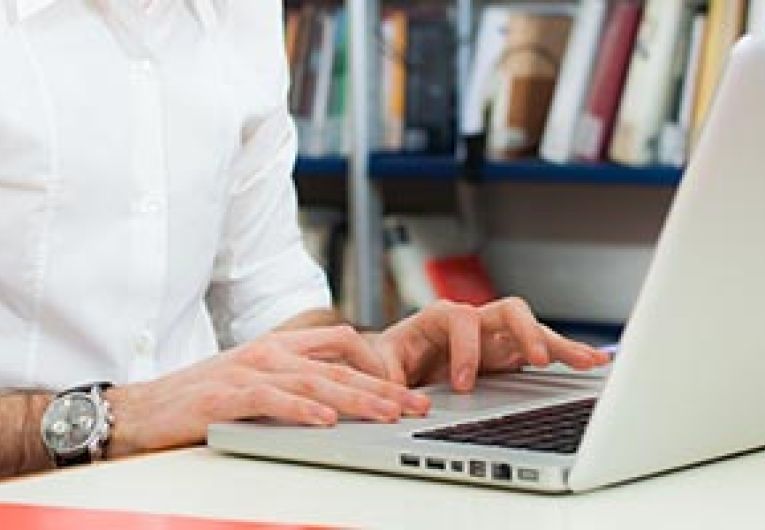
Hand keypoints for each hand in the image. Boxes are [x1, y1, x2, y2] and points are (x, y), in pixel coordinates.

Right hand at [106, 326, 430, 457]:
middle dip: (382, 386)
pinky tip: (326, 422)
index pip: (340, 342)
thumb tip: (337, 395)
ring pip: (314, 382)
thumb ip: (294, 379)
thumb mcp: (255, 379)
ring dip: (356, 399)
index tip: (401, 387)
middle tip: (416, 405)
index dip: (375, 362)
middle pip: (338, 365)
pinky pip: (272, 401)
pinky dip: (302, 411)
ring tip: (388, 414)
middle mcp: (269, 352)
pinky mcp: (226, 396)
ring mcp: (248, 371)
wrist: (143, 407)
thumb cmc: (202, 396)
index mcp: (279, 345)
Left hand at [369, 298, 610, 391]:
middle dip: (525, 332)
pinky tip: (592, 362)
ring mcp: (493, 337)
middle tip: (536, 360)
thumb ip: (382, 375)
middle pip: (507, 311)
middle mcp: (472, 322)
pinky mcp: (507, 355)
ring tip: (588, 361)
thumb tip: (395, 395)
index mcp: (437, 319)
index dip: (464, 349)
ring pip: (531, 329)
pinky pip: (541, 350)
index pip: (459, 319)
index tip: (462, 385)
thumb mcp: (376, 366)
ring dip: (558, 344)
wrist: (394, 364)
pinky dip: (565, 355)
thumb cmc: (386, 360)